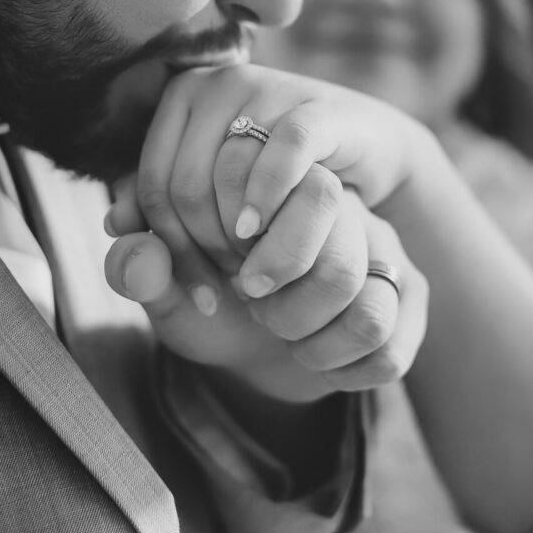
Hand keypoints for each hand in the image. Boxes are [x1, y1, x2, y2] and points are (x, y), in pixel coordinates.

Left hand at [104, 188, 426, 401]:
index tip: (209, 272)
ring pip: (349, 279)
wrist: (268, 357)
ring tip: (280, 330)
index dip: (215, 234)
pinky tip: (313, 359)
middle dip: (269, 275)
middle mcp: (338, 195)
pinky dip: (337, 364)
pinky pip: (382, 330)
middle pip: (320, 201)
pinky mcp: (411, 292)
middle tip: (246, 294)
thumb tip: (122, 229)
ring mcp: (382, 241)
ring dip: (298, 326)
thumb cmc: (215, 306)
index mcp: (274, 176)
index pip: (249, 168)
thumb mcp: (168, 290)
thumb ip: (140, 264)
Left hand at [108, 62, 437, 300]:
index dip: (166, 249)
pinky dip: (265, 197)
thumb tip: (115, 225)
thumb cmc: (279, 180)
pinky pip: (281, 152)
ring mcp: (265, 88)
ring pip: (222, 175)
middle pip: (181, 185)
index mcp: (182, 98)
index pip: (152, 184)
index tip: (196, 293)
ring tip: (250, 273)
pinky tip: (258, 232)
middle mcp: (216, 83)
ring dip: (231, 237)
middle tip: (228, 289)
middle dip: (201, 250)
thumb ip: (161, 207)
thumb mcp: (215, 195)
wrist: (365, 151)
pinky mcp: (314, 106)